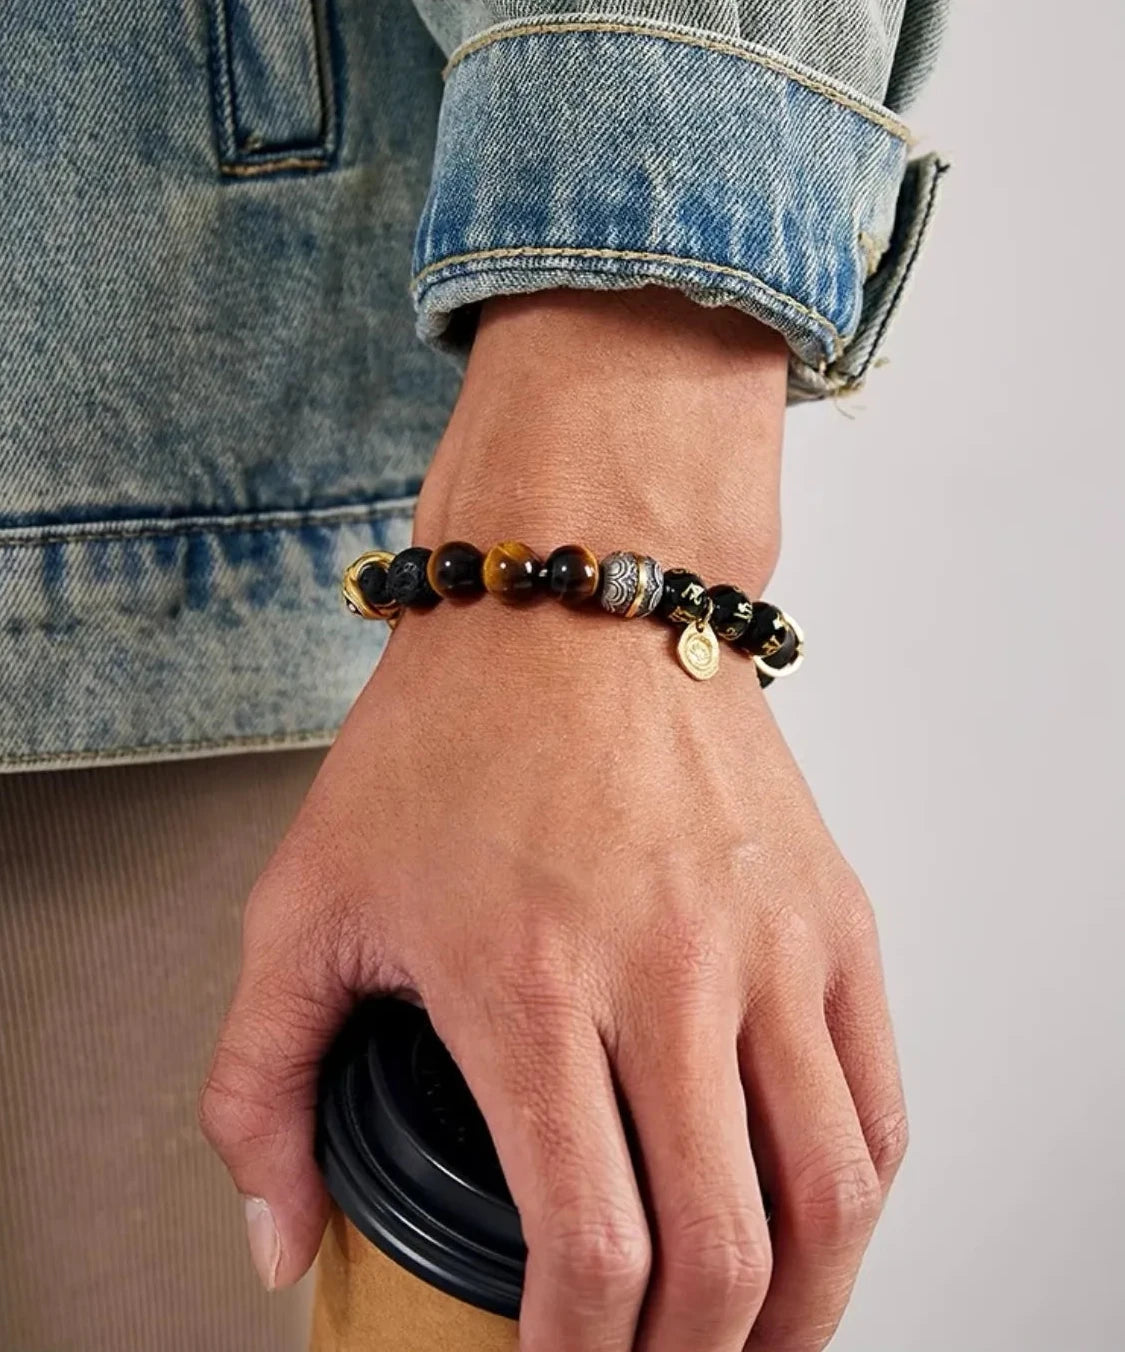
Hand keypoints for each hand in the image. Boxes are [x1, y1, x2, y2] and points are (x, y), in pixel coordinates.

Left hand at [200, 291, 906, 1351]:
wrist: (576, 603)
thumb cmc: (443, 742)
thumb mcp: (304, 903)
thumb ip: (259, 1086)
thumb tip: (281, 1238)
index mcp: (529, 988)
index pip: (590, 1250)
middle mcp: (669, 977)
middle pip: (723, 1254)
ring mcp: (769, 946)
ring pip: (831, 1196)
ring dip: (799, 1308)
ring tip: (753, 1338)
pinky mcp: (833, 914)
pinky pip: (879, 1098)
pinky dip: (856, 1195)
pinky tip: (813, 1219)